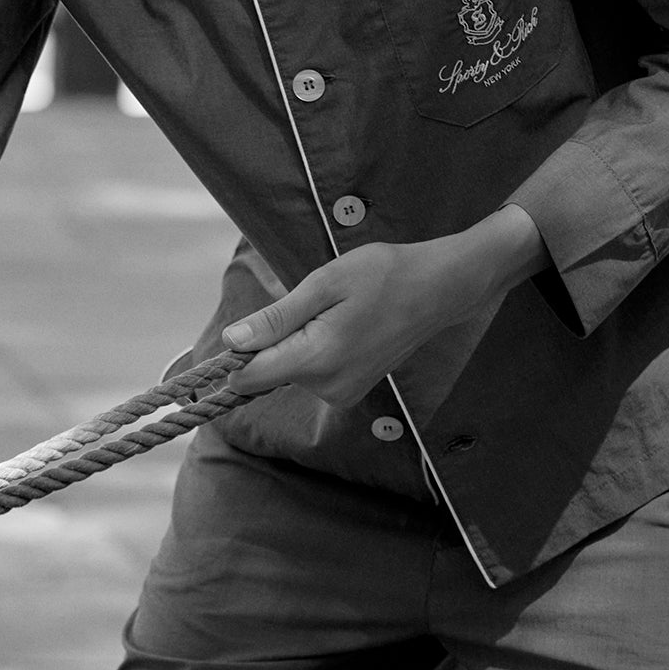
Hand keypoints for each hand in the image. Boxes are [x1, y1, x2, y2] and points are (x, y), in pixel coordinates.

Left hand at [222, 206, 544, 405]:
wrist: (438, 290)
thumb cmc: (382, 275)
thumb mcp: (323, 284)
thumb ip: (276, 319)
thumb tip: (232, 343)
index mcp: (318, 360)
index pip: (248, 377)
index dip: (232, 358)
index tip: (231, 337)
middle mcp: (329, 387)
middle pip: (268, 373)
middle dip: (273, 340)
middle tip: (311, 304)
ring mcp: (343, 394)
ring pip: (290, 373)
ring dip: (296, 344)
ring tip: (335, 312)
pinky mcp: (351, 392)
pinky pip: (312, 374)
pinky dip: (315, 351)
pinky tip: (344, 327)